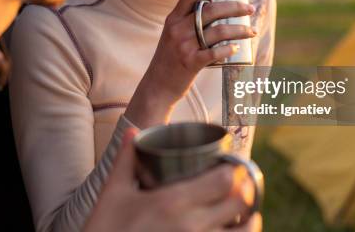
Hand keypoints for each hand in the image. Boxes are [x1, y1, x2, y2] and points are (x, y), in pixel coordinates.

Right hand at [83, 129, 260, 231]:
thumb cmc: (104, 231)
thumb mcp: (112, 194)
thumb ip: (126, 160)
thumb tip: (134, 132)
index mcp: (173, 201)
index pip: (224, 180)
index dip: (235, 171)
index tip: (231, 166)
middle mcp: (192, 226)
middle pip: (241, 202)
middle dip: (245, 190)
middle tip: (240, 184)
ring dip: (250, 220)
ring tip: (243, 213)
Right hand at [125, 0, 256, 127]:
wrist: (157, 86)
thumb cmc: (169, 60)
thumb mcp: (171, 36)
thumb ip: (186, 22)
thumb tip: (213, 9)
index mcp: (172, 19)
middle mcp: (177, 29)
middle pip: (211, 10)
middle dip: (235, 7)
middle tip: (250, 10)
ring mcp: (183, 46)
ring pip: (218, 31)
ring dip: (239, 29)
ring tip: (251, 31)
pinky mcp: (190, 63)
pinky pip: (215, 52)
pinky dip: (228, 49)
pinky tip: (237, 48)